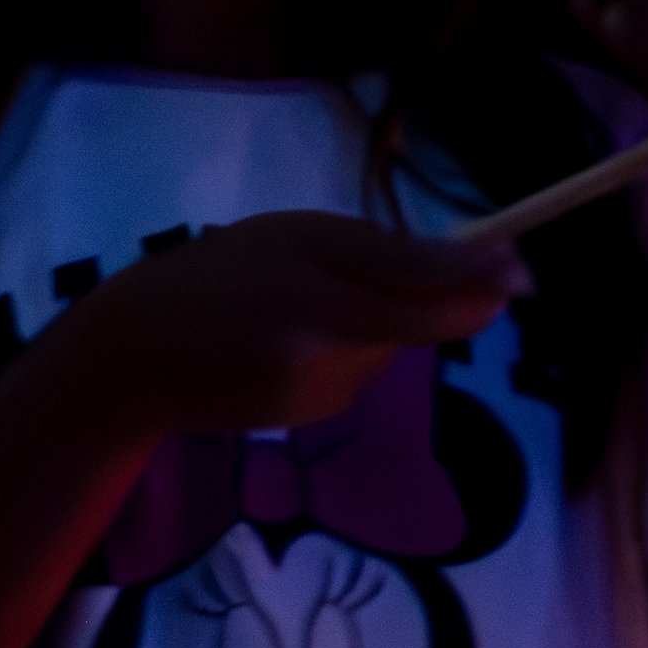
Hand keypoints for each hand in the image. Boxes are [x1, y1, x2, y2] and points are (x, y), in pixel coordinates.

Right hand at [37, 210, 518, 442]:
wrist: (126, 355)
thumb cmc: (217, 274)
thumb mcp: (297, 235)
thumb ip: (392, 254)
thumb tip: (502, 278)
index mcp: (317, 270)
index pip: (429, 279)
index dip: (483, 279)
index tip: (522, 276)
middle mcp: (319, 331)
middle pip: (425, 322)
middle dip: (426, 301)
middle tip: (364, 281)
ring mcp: (313, 381)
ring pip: (389, 349)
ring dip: (369, 330)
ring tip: (296, 314)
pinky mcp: (305, 413)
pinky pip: (357, 377)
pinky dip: (339, 362)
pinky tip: (283, 354)